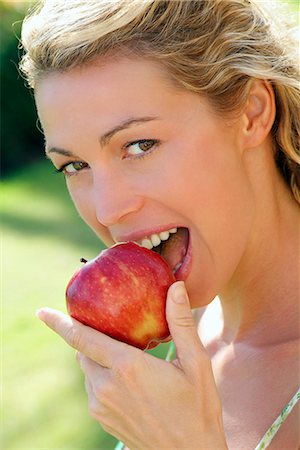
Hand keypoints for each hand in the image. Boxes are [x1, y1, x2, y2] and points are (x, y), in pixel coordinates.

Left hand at [36, 281, 227, 449]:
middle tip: (108, 326)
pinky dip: (102, 376)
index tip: (41, 312)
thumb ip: (181, 322)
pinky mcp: (103, 419)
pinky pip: (93, 388)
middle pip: (83, 352)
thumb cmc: (197, 408)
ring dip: (98, 357)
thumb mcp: (195, 363)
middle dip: (89, 336)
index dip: (59, 323)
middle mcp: (106, 386)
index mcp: (127, 367)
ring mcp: (102, 406)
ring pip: (88, 370)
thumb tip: (176, 287)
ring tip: (125, 354)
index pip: (82, 338)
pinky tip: (127, 378)